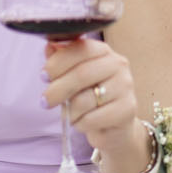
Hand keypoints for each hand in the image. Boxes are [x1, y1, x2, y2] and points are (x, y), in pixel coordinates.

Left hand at [42, 38, 144, 166]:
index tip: (43, 76)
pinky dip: (80, 124)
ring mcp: (125, 87)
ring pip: (84, 100)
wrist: (114, 125)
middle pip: (81, 74)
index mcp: (102, 51)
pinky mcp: (128, 109)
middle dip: (57, 90)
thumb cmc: (89, 95)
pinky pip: (92, 119)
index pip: (79, 49)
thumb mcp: (72, 76)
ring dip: (69, 112)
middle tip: (44, 102)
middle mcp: (117, 65)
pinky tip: (82, 122)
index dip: (57, 62)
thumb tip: (49, 46)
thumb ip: (61, 60)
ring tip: (70, 115)